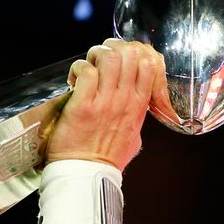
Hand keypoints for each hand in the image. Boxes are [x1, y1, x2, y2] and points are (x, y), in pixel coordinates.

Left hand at [46, 38, 165, 171]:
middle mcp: (125, 100)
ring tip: (87, 68)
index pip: (150, 63)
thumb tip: (136, 108)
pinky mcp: (83, 105)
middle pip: (129, 53)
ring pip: (108, 56)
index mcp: (139, 106)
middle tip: (100, 59)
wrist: (86, 175)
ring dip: (95, 56)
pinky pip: (86, 71)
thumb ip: (136, 118)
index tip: (121, 57)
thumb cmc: (107, 159)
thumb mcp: (134, 138)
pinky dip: (78, 69)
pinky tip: (73, 80)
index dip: (135, 51)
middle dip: (113, 48)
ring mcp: (105, 102)